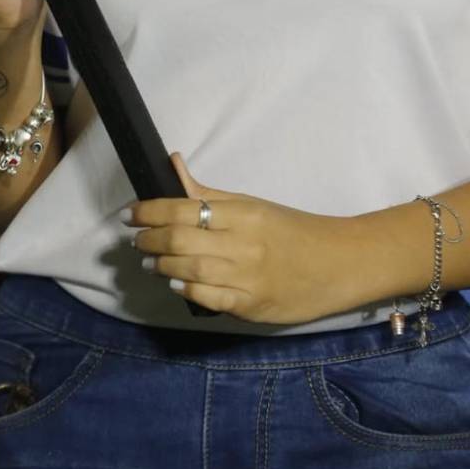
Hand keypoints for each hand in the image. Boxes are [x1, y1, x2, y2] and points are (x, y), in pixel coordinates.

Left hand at [126, 155, 362, 323]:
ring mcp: (249, 277)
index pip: (185, 208)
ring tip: (150, 261)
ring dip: (162, 266)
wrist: (339, 263)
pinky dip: (188, 291)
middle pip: (182, 240)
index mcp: (244, 213)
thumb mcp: (253, 204)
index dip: (150, 211)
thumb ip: (208, 191)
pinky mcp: (253, 305)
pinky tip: (176, 283)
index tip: (130, 214)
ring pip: (192, 270)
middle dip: (150, 239)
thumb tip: (173, 163)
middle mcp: (245, 243)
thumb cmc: (294, 230)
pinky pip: (211, 299)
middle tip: (136, 239)